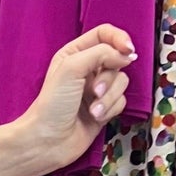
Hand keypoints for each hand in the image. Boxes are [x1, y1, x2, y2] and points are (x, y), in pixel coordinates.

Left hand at [18, 25, 135, 172]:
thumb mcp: (72, 67)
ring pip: (122, 82)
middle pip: (117, 59)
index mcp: (74, 53)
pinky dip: (110, 109)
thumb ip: (101, 53)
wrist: (47, 141)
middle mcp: (87, 69)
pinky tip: (95, 118)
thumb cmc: (52, 104)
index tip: (128, 51)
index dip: (119, 39)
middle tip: (94, 91)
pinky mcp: (104, 108)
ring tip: (92, 110)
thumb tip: (127, 56)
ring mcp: (96, 89)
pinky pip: (121, 101)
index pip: (104, 34)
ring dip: (109, 97)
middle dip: (109, 77)